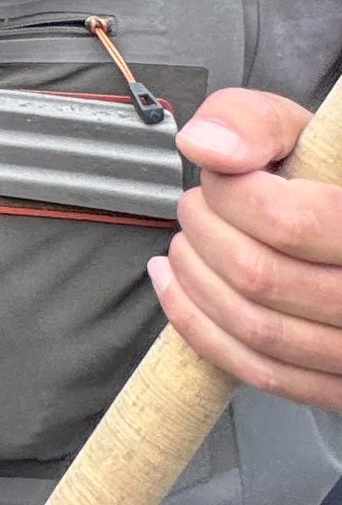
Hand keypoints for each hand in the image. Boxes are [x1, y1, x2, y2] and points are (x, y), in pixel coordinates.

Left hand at [151, 88, 341, 411]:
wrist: (338, 227)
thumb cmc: (321, 177)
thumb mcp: (296, 133)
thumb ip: (250, 122)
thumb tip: (203, 147)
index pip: (285, 222)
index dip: (228, 195)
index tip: (216, 179)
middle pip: (259, 277)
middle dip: (202, 235)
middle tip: (193, 209)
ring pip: (254, 327)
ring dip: (193, 281)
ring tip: (183, 246)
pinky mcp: (337, 382)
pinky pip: (261, 372)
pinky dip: (200, 328)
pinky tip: (177, 287)